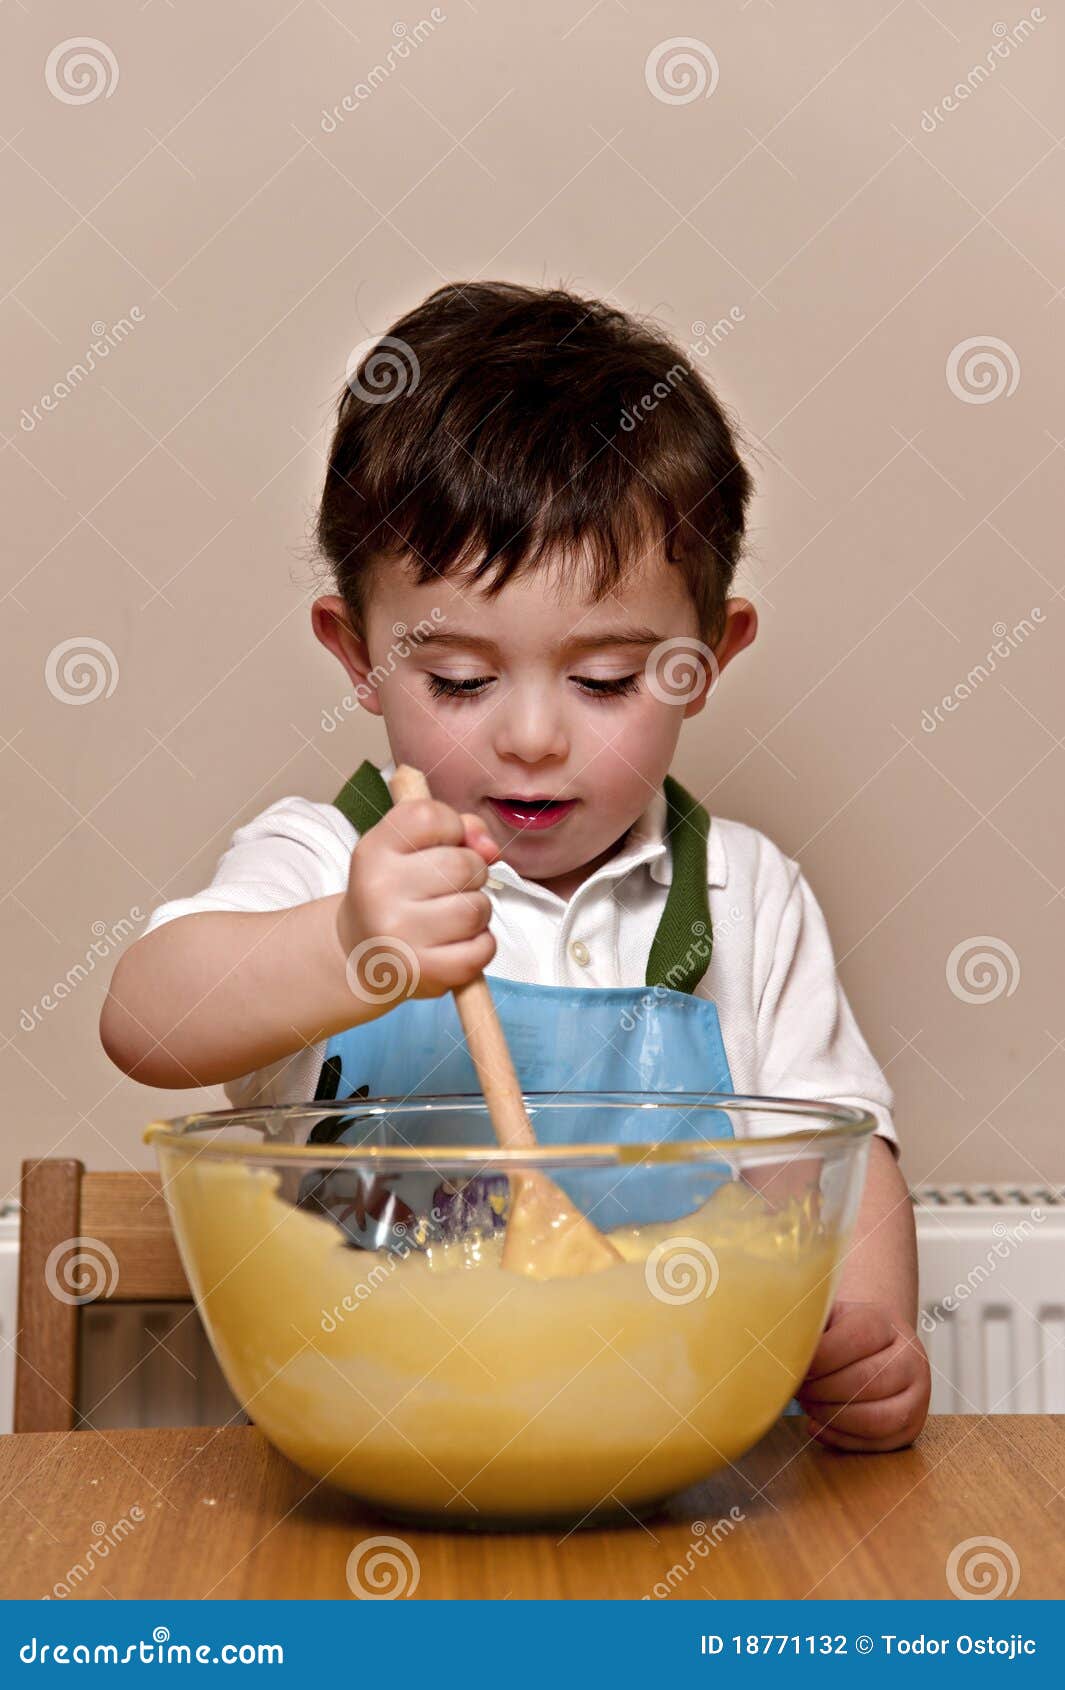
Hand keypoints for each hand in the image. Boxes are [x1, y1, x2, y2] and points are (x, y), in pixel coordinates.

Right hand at [338, 796, 501, 1001]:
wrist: (362, 953)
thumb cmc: (398, 892)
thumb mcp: (410, 849)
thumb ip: (459, 830)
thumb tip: (491, 849)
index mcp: (373, 851)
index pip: (430, 816)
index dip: (452, 827)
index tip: (441, 844)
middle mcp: (379, 890)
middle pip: (464, 864)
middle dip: (472, 873)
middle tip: (449, 888)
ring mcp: (399, 934)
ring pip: (476, 908)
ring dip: (476, 910)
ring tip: (451, 917)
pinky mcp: (423, 970)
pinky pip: (483, 947)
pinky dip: (481, 944)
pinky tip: (456, 943)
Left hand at [796, 1300, 930, 1451]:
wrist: (874, 1346)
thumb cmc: (840, 1332)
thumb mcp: (826, 1314)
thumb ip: (806, 1320)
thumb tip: (778, 1336)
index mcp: (885, 1321)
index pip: (855, 1339)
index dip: (819, 1358)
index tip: (793, 1364)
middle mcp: (911, 1356)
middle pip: (865, 1382)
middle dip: (821, 1391)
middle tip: (798, 1389)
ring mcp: (918, 1394)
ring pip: (876, 1418)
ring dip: (832, 1417)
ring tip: (809, 1406)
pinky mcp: (913, 1426)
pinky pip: (878, 1442)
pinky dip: (841, 1438)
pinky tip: (817, 1424)